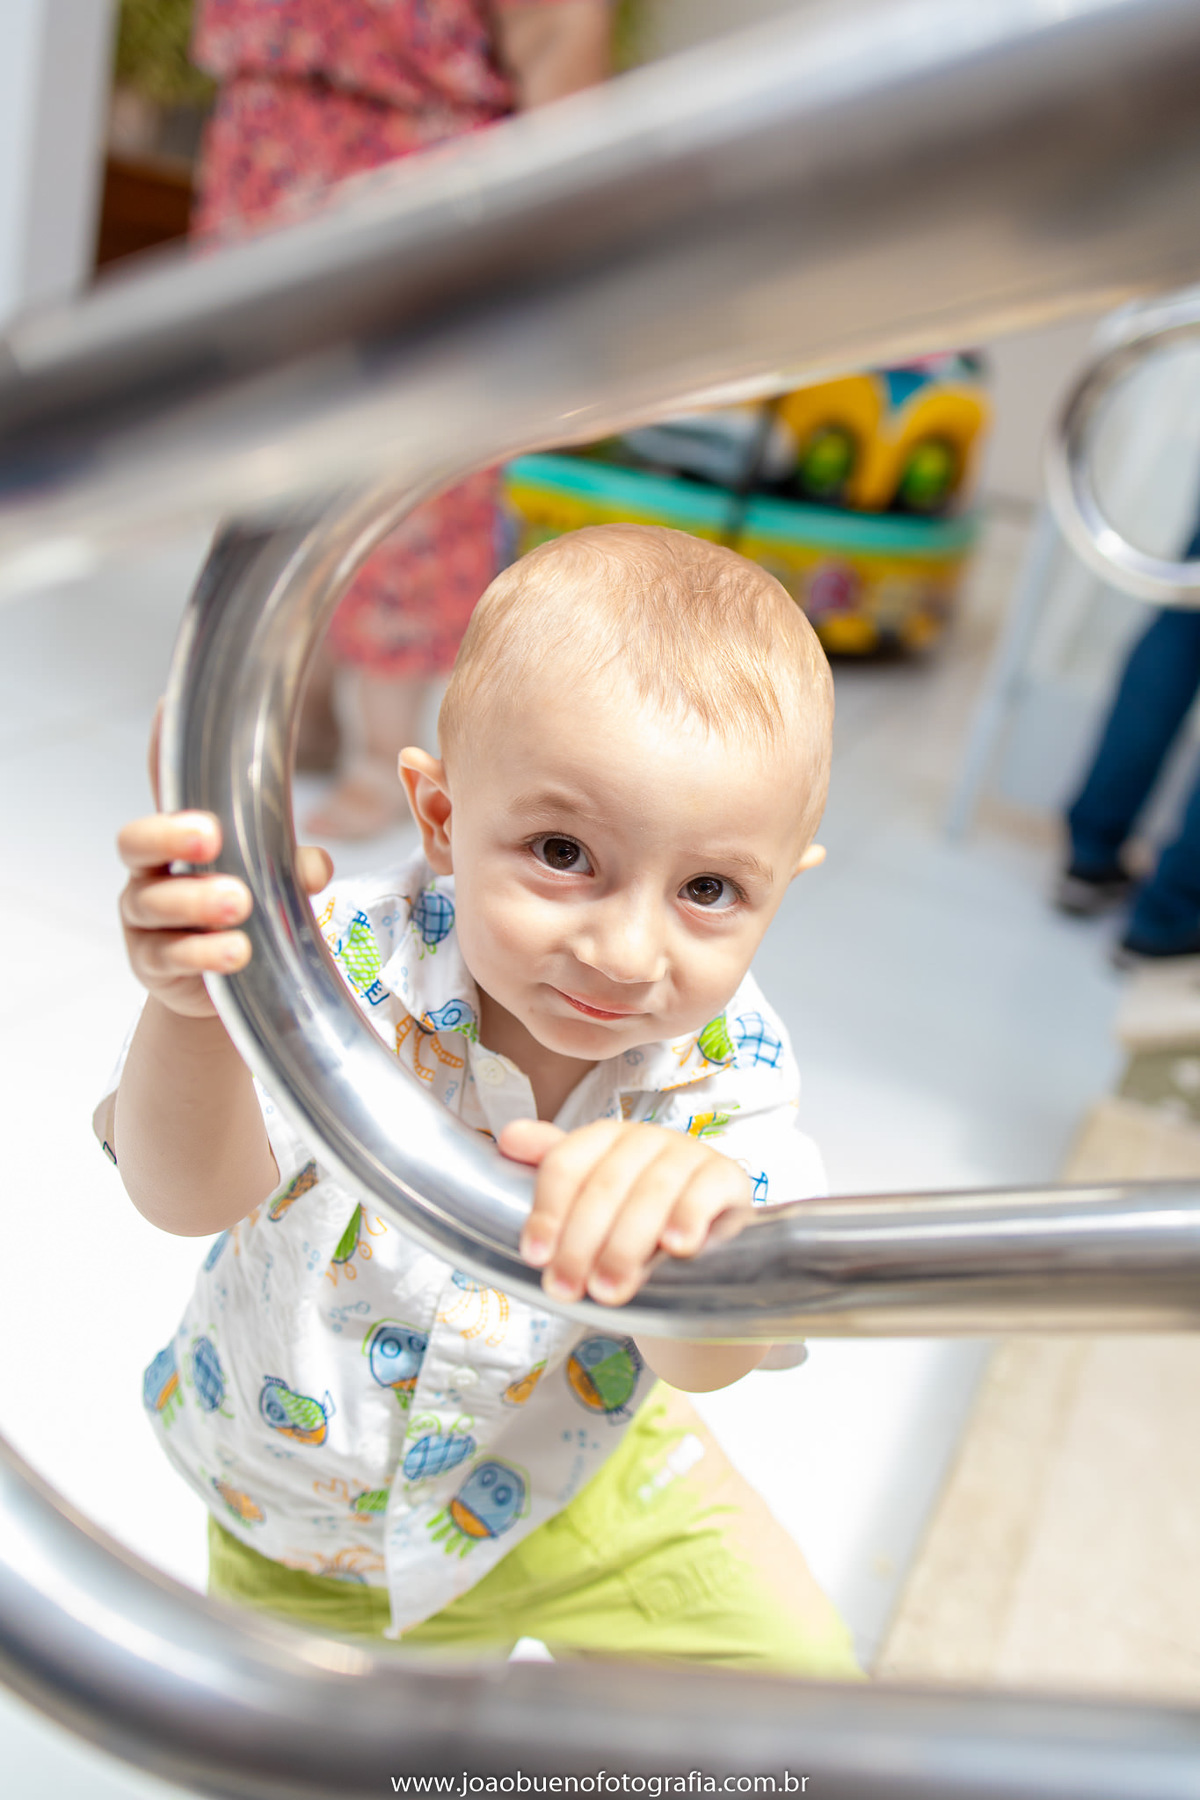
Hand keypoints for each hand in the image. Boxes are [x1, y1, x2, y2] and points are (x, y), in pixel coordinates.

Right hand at [117, 810, 331, 1019]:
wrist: (232, 980)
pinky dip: (202, 953)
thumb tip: (315, 870)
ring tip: (240, 907)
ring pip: (153, 906)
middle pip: (137, 851)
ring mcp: (144, 924)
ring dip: (196, 903)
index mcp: (170, 847)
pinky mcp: (152, 965)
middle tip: (219, 855)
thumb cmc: (243, 914)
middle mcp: (148, 879)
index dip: (169, 826)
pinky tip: (235, 953)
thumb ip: (291, 868)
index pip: (149, 825)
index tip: (211, 829)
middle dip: (173, 843)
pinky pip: (168, 956)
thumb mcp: (268, 884)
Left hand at [500, 1118, 751, 1305]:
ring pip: (652, 1192)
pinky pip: (705, 1191)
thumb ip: (553, 1171)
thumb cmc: (634, 1224)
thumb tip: (507, 1137)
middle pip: (604, 1184)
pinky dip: (689, 1217)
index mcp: (603, 1138)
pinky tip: (676, 1248)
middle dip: (581, 1242)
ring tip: (609, 1290)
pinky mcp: (726, 1176)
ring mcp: (688, 1153)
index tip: (535, 1256)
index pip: (566, 1164)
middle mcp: (644, 1138)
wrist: (702, 1253)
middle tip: (566, 1290)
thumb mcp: (591, 1204)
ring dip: (626, 1245)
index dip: (547, 1210)